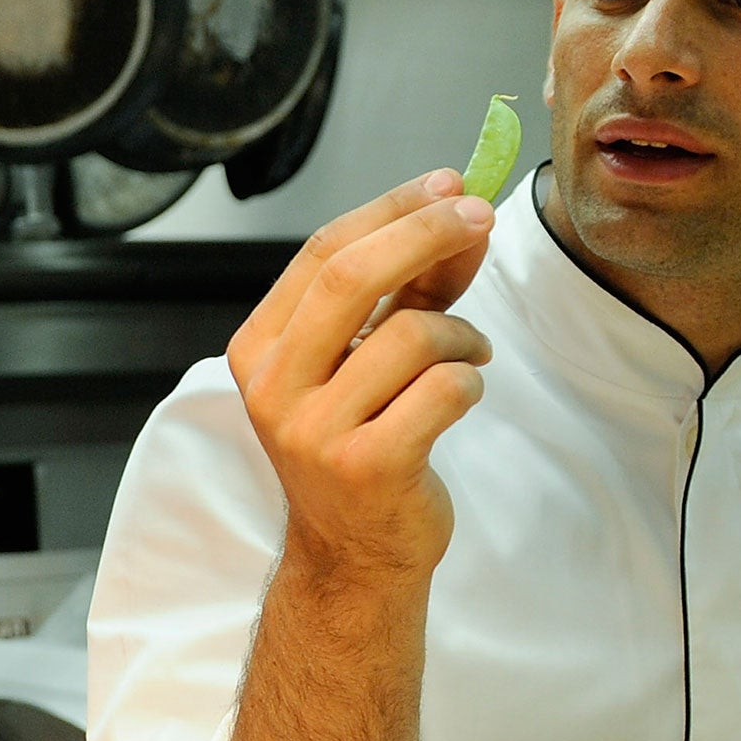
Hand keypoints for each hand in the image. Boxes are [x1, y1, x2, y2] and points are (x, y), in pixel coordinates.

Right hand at [227, 169, 494, 591]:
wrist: (352, 556)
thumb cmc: (359, 443)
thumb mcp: (366, 359)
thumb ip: (408, 289)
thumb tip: (462, 217)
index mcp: (258, 349)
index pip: (323, 252)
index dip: (392, 210)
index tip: (449, 185)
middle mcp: (274, 388)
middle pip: (352, 278)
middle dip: (427, 233)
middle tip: (482, 214)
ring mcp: (314, 431)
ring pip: (412, 336)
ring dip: (462, 334)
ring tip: (470, 354)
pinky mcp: (366, 467)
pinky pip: (443, 391)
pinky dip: (469, 381)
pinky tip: (463, 393)